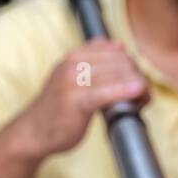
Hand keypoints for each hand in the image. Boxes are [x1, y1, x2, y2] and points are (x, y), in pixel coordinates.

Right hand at [15, 39, 149, 156]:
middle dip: (138, 78)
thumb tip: (119, 45)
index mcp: (75, 55)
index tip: (138, 85)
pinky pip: (106, 92)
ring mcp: (72, 81)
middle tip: (144, 97)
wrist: (34, 132)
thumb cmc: (59, 108)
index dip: (133, 67)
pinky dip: (125, 90)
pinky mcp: (75, 101)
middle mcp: (72, 63)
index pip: (117, 51)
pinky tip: (138, 93)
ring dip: (138, 88)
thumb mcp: (73, 77)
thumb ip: (95, 61)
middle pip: (121, 62)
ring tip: (141, 102)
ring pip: (118, 75)